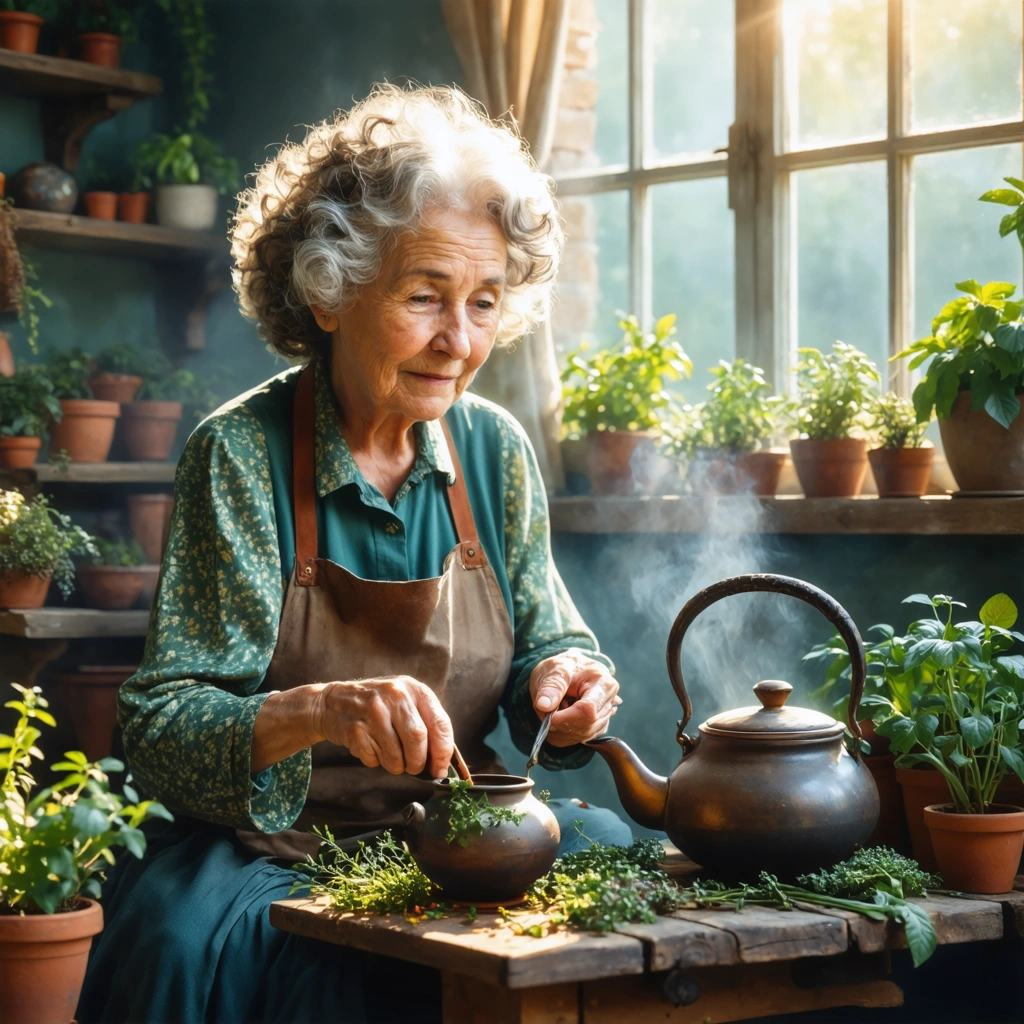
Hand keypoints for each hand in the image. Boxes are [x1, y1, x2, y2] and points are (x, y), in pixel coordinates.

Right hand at [311, 677, 453, 776]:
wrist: (333, 702)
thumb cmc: (377, 706)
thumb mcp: (404, 701)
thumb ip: (426, 724)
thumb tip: (442, 763)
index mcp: (414, 689)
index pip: (440, 724)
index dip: (443, 752)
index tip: (440, 769)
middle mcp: (395, 696)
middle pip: (418, 740)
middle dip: (418, 762)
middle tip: (413, 766)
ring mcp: (374, 711)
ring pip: (396, 756)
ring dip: (396, 766)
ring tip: (389, 754)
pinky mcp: (356, 729)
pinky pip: (375, 760)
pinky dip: (376, 762)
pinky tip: (371, 746)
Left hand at [528, 649, 620, 747]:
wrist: (568, 670)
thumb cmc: (563, 667)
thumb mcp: (554, 669)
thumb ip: (551, 686)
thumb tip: (544, 705)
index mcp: (603, 684)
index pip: (589, 710)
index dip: (566, 717)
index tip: (548, 715)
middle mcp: (609, 703)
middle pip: (586, 725)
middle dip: (561, 723)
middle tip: (545, 711)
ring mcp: (605, 717)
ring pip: (582, 735)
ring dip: (560, 729)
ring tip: (551, 711)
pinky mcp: (597, 727)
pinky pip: (578, 740)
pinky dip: (562, 734)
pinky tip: (555, 721)